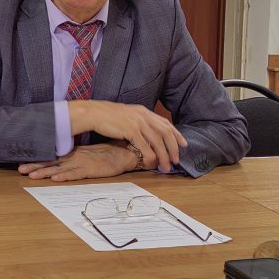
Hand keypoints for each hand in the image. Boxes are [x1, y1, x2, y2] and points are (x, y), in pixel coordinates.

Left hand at [18, 143, 136, 180]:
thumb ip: (72, 157)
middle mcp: (74, 157)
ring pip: (60, 168)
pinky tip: (55, 178)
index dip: (37, 160)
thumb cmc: (104, 155)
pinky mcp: (91, 170)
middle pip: (51, 162)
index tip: (22, 163)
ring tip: (32, 175)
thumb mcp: (85, 154)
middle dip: (35, 166)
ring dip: (45, 172)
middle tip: (21, 170)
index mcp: (71, 153)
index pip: (51, 157)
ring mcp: (81, 163)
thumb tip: (58, 162)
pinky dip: (65, 176)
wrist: (123, 153)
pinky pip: (76, 174)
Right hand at [69, 100, 186, 172]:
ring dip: (164, 156)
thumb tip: (147, 132)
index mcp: (144, 111)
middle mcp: (144, 116)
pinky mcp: (131, 131)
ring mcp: (138, 123)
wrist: (94, 113)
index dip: (176, 134)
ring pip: (158, 142)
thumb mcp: (128, 114)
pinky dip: (151, 156)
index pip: (166, 123)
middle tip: (176, 160)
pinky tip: (152, 162)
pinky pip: (145, 146)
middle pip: (166, 133)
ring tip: (166, 167)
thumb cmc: (108, 115)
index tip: (184, 144)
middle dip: (173, 148)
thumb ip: (139, 120)